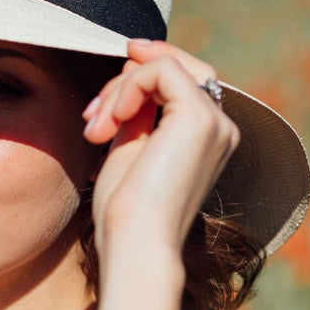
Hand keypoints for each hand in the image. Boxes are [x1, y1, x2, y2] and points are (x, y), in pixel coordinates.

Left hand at [83, 40, 239, 257]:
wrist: (135, 243)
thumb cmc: (125, 212)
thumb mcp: (127, 149)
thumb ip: (135, 111)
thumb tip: (132, 67)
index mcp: (202, 138)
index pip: (176, 84)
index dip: (134, 80)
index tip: (96, 108)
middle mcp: (218, 127)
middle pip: (176, 68)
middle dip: (123, 82)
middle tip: (91, 119)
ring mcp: (215, 122)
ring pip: (166, 67)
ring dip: (118, 90)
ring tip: (96, 129)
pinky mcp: (200, 119)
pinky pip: (162, 71)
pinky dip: (129, 86)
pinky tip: (115, 118)